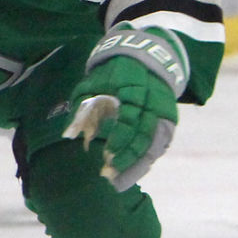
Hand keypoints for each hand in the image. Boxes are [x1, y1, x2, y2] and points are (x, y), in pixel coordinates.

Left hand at [62, 26, 184, 190]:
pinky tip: (133, 172)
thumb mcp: (92, 83)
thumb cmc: (111, 72)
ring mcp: (164, 110)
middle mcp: (154, 101)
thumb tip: (68, 135)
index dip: (120, 140)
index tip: (106, 157)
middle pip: (145, 135)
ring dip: (137, 164)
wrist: (145, 55)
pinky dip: (148, 158)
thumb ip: (81, 107)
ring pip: (155, 143)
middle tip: (108, 177)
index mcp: (133, 89)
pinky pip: (161, 143)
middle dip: (127, 158)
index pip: (131, 120)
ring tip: (119, 182)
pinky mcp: (169, 118)